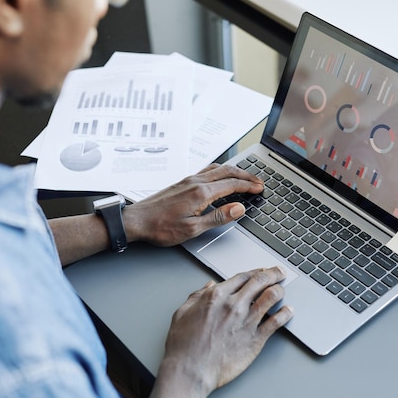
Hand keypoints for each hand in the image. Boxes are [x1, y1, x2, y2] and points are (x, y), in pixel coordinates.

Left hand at [122, 163, 263, 245]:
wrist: (136, 221)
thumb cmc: (160, 227)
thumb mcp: (193, 229)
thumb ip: (218, 217)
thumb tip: (238, 208)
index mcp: (201, 193)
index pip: (232, 184)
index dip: (249, 185)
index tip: (260, 188)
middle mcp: (195, 182)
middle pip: (227, 172)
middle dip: (246, 175)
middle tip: (258, 181)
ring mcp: (188, 180)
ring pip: (217, 169)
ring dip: (234, 171)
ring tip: (244, 177)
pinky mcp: (182, 183)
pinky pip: (207, 171)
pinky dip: (221, 172)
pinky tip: (220, 178)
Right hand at [145, 267, 293, 397]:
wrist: (190, 371)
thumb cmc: (184, 346)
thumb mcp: (182, 313)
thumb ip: (197, 296)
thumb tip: (208, 286)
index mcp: (216, 296)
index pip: (242, 276)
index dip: (255, 271)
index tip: (261, 271)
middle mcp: (234, 305)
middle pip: (260, 281)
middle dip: (273, 274)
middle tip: (279, 273)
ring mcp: (246, 321)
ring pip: (271, 297)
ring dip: (280, 290)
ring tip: (283, 289)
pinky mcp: (255, 339)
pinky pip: (276, 322)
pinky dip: (285, 314)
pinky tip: (288, 311)